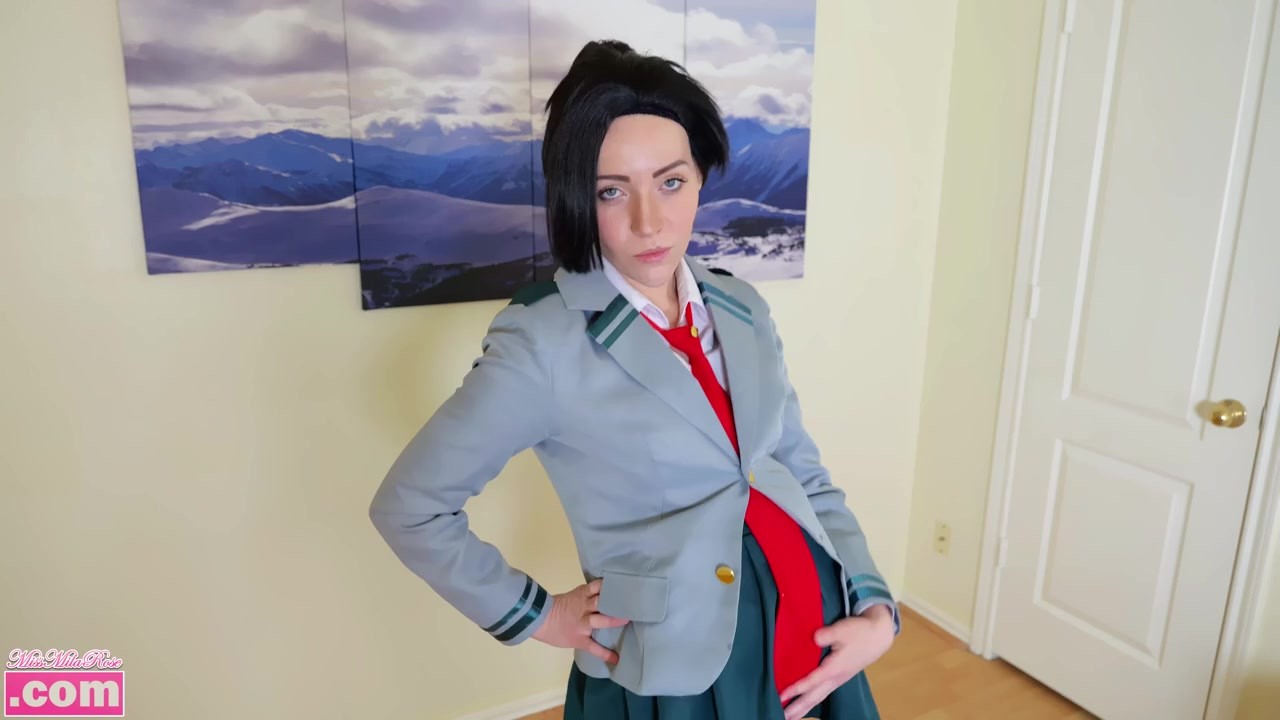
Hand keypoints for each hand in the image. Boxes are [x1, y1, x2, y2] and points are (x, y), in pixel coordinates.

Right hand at [531, 579, 629, 663]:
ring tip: (626, 621)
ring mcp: (583, 624)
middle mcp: (584, 608)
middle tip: (632, 603)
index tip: (626, 586)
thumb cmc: (556, 607)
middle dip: (616, 603)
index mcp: (582, 595)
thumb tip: (606, 594)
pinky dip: (604, 653)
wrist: (539, 619)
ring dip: (613, 620)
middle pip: (602, 602)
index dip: (611, 585)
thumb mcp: (574, 595)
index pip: (598, 586)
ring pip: (600, 620)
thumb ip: (589, 595)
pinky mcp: (579, 639)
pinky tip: (615, 659)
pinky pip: (593, 647)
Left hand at [780, 605, 895, 719]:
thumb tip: (814, 638)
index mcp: (835, 668)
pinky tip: (805, 704)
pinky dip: (812, 701)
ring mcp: (838, 680)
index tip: (782, 695)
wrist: (877, 637)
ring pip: (818, 697)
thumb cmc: (859, 632)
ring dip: (804, 708)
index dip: (796, 688)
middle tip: (783, 717)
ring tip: (790, 717)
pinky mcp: (839, 678)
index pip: (812, 681)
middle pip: (814, 696)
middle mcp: (835, 678)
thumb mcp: (843, 629)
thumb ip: (827, 634)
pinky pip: (822, 693)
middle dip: (798, 707)